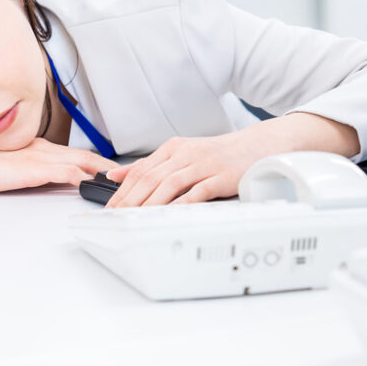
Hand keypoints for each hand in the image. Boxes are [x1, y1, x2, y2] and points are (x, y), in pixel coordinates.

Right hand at [0, 138, 115, 193]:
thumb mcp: (12, 167)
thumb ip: (32, 170)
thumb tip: (48, 179)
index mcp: (39, 148)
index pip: (75, 153)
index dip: (96, 161)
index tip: (112, 169)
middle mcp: (43, 149)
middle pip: (85, 155)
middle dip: (108, 165)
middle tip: (127, 175)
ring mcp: (38, 158)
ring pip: (80, 162)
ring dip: (101, 171)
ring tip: (119, 181)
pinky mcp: (32, 170)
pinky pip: (64, 173)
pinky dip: (81, 178)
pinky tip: (91, 184)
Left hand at [104, 114, 359, 206]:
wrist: (258, 146)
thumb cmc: (219, 155)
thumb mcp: (182, 154)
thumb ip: (150, 166)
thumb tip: (115, 176)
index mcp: (173, 149)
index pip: (140, 170)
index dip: (122, 189)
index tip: (108, 208)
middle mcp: (186, 154)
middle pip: (151, 178)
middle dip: (130, 199)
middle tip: (116, 218)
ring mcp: (204, 164)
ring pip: (170, 184)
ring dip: (150, 203)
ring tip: (135, 219)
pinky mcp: (221, 176)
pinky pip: (198, 191)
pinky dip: (181, 203)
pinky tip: (169, 215)